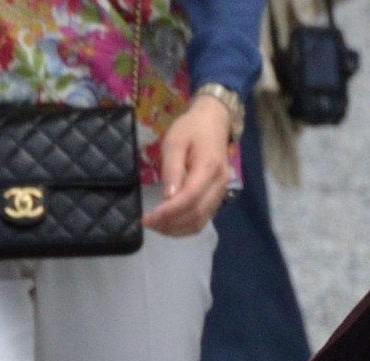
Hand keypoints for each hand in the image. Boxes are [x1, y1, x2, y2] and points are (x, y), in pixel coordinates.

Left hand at [144, 96, 233, 235]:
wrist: (214, 123)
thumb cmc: (191, 128)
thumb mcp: (174, 141)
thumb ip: (171, 169)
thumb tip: (167, 198)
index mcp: (209, 168)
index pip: (189, 198)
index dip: (168, 212)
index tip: (148, 218)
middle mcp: (219, 186)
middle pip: (196, 215)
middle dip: (171, 224)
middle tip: (149, 224)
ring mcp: (221, 194)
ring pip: (201, 222)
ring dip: (178, 229)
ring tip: (158, 227)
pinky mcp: (218, 199)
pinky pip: (203, 219)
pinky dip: (186, 226)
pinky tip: (171, 224)